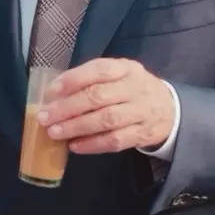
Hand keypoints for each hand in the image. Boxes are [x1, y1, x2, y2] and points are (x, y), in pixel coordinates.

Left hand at [38, 58, 174, 154]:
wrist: (170, 109)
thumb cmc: (133, 90)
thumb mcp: (120, 75)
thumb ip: (92, 80)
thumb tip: (54, 94)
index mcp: (127, 69)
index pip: (99, 70)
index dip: (74, 79)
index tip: (51, 91)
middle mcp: (136, 88)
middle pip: (99, 97)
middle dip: (68, 107)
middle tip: (44, 117)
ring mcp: (142, 111)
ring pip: (107, 120)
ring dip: (77, 127)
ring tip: (54, 132)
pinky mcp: (143, 134)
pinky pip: (115, 141)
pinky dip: (92, 144)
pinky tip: (75, 146)